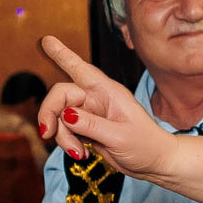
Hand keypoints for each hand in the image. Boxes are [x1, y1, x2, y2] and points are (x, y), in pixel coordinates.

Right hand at [38, 36, 177, 179]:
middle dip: (50, 115)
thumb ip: (91, 125)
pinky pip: (65, 130)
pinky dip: (67, 142)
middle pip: (60, 96)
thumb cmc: (146, 146)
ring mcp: (90, 113)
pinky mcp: (87, 128)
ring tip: (79, 152)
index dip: (62, 54)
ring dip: (62, 136)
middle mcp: (96, 98)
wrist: (156, 163)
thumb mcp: (120, 136)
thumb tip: (66, 114)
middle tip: (47, 134)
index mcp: (108, 92)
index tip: (46, 40)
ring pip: (60, 116)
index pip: (81, 69)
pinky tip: (82, 152)